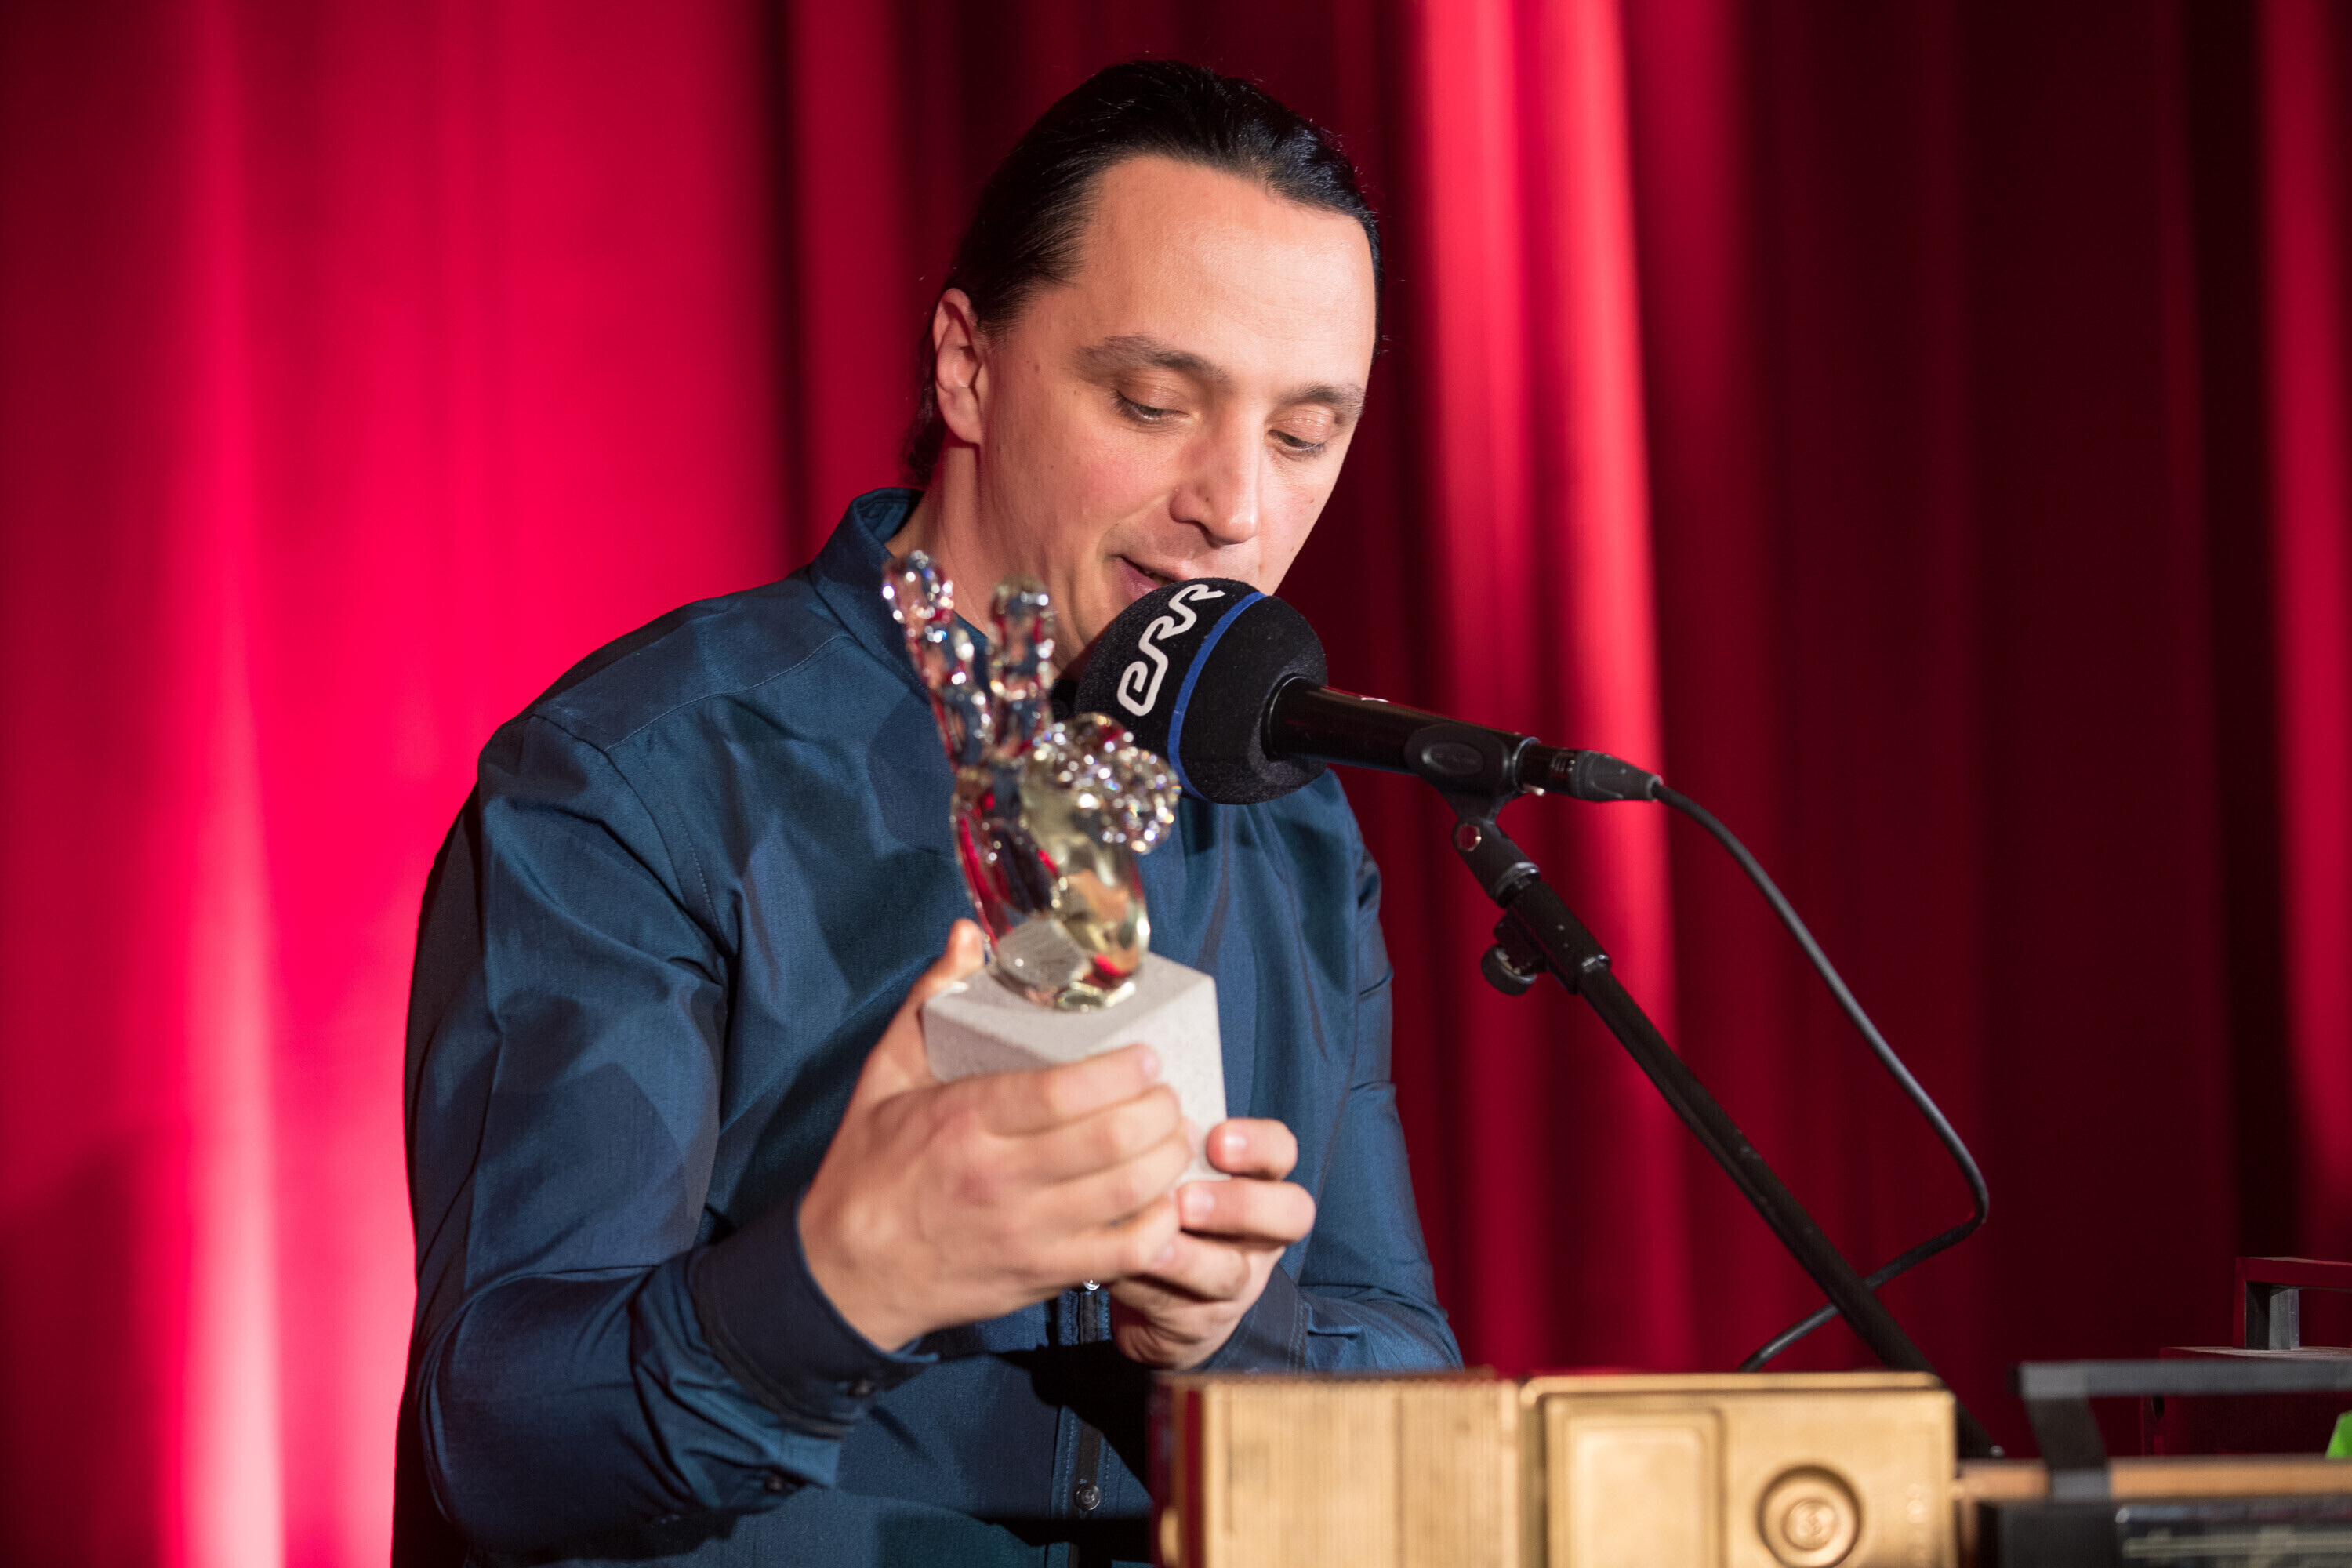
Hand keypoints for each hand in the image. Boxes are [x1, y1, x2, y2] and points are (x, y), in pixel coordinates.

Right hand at [798, 921, 1193, 1350]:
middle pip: (1110, 1141)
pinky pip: (1122, 1254)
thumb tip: (966, 935)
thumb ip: (930, 999)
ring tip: (1173, 1135)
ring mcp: (1025, 1233)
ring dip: (1167, 1160)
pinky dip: (1158, 1226)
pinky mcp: (1041, 1275)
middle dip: (1158, 1110)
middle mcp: (999, 1178)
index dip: (1122, 1071)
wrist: (847, 1274)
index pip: (1062, 1093)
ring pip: (1128, 1195)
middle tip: (1166, 1093)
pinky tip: (1164, 1199)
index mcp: (964, 1121)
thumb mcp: (885, 1074)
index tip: (1148, 1056)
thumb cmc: (869, 1168)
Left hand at [1108, 1118, 1315, 1369]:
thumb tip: (1126, 1091)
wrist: (1157, 1296)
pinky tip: (1120, 1269)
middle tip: (1189, 1200)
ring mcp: (1238, 1280)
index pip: (1281, 1151)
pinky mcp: (1201, 1321)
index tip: (1215, 1139)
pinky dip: (1147, 1286)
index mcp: (1257, 1180)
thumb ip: (1166, 1142)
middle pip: (1289, 1214)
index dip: (1258, 1145)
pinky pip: (1182, 1307)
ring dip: (1190, 1257)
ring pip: (1232, 1272)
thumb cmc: (1163, 1208)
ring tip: (1155, 1243)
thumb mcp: (1175, 1172)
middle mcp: (1261, 1232)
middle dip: (1240, 1205)